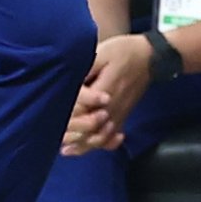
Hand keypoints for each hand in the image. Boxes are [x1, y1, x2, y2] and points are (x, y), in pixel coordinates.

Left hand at [61, 34, 152, 154]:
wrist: (150, 57)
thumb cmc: (122, 52)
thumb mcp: (102, 52)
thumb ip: (86, 69)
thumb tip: (70, 82)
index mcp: (104, 91)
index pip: (80, 109)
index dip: (65, 114)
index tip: (50, 115)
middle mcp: (112, 108)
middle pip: (88, 128)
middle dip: (70, 134)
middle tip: (52, 136)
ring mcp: (119, 114)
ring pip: (100, 136)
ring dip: (83, 144)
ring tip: (65, 149)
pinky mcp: (124, 115)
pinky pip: (111, 136)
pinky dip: (99, 144)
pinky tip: (88, 147)